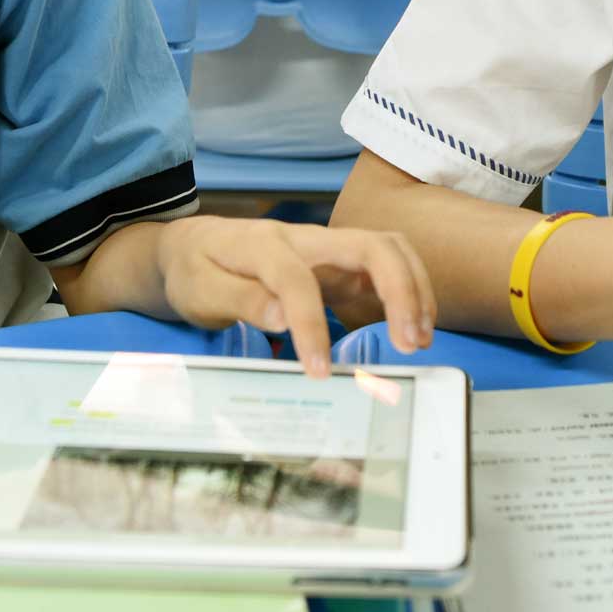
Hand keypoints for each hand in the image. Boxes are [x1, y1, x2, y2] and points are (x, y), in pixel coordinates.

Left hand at [156, 216, 434, 375]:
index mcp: (264, 245)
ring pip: (388, 249)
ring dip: (414, 288)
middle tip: (411, 343)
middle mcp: (306, 239)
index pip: (297, 280)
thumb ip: (239, 299)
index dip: (311, 325)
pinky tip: (413, 328)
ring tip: (419, 338)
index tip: (319, 372)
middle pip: (370, 244)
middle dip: (400, 289)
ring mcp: (328, 249)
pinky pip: (385, 266)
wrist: (193, 246)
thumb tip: (282, 318)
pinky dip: (408, 291)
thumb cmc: (196, 270)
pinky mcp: (339, 264)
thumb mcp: (199, 289)